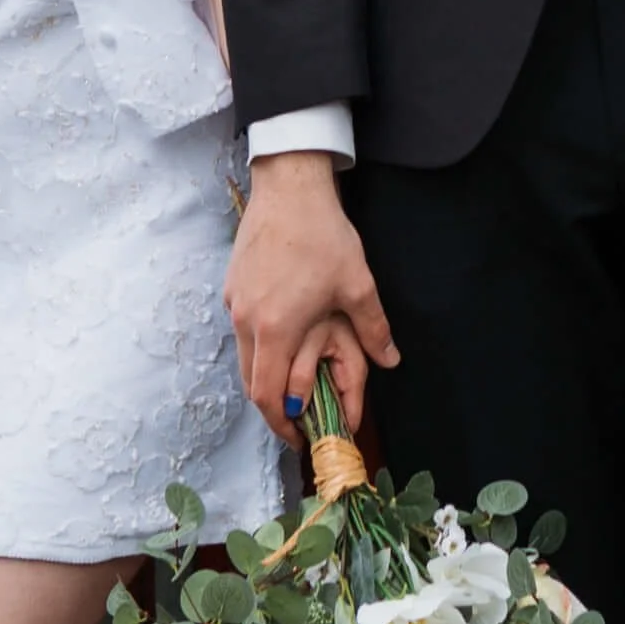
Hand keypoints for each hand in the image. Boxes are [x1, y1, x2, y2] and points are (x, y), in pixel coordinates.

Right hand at [225, 151, 398, 445]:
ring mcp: (235, 304)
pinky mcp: (232, 286)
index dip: (282, 424)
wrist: (289, 186)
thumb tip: (392, 360)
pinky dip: (258, 349)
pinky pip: (241, 332)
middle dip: (273, 409)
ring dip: (265, 378)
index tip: (300, 437)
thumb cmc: (323, 235)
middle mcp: (247, 322)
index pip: (270, 396)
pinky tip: (282, 339)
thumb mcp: (357, 284)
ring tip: (293, 383)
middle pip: (252, 385)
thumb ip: (374, 329)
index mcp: (277, 330)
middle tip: (299, 419)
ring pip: (244, 359)